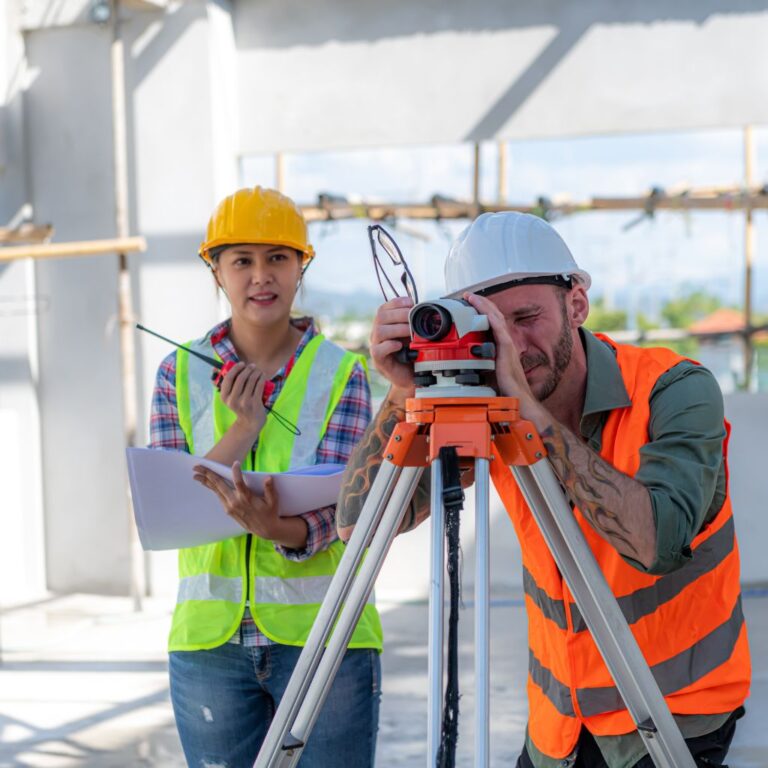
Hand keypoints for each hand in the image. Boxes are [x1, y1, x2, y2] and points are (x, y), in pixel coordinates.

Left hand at [193, 463, 282, 539]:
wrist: (265, 529)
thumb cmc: (270, 512)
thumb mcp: (273, 501)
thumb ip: (270, 489)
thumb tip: (268, 477)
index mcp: (246, 498)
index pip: (239, 482)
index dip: (236, 472)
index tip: (235, 463)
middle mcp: (235, 502)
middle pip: (219, 485)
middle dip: (208, 474)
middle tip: (197, 466)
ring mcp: (230, 506)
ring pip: (216, 491)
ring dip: (206, 481)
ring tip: (196, 474)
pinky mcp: (228, 510)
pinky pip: (218, 496)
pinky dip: (212, 488)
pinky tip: (207, 483)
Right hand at [219, 362, 266, 434]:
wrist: (250, 422)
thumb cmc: (240, 406)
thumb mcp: (230, 398)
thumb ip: (227, 385)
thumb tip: (221, 367)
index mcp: (224, 397)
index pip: (228, 378)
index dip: (235, 368)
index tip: (242, 364)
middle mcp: (233, 400)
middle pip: (241, 378)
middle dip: (248, 369)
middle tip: (252, 366)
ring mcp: (244, 402)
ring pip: (251, 380)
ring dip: (256, 372)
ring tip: (258, 370)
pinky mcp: (255, 403)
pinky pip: (259, 385)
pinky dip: (261, 378)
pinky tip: (262, 375)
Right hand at [369, 297, 415, 396]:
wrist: (410, 376)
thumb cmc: (411, 354)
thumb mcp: (415, 335)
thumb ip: (415, 323)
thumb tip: (426, 309)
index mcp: (386, 324)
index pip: (385, 308)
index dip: (396, 303)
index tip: (410, 303)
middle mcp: (378, 333)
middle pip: (381, 316)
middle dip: (399, 314)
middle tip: (412, 318)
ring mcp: (377, 346)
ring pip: (379, 331)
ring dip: (397, 329)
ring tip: (410, 331)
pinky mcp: (379, 360)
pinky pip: (378, 350)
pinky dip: (389, 345)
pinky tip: (399, 345)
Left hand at [463, 292, 536, 411]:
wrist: (520, 401)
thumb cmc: (506, 392)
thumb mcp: (488, 375)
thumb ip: (479, 366)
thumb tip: (462, 364)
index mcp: (501, 349)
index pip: (491, 325)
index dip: (481, 313)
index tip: (469, 305)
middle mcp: (505, 344)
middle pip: (493, 317)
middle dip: (481, 304)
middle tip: (468, 296)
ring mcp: (507, 346)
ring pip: (495, 319)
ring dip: (484, 306)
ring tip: (472, 297)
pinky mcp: (507, 351)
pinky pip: (498, 329)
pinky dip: (490, 317)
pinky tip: (482, 309)